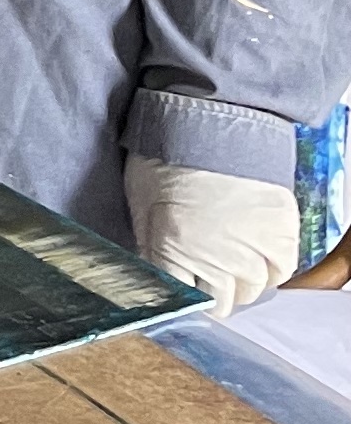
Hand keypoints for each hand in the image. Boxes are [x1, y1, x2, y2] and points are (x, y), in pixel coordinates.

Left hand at [126, 157, 300, 311]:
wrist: (210, 121)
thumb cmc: (163, 156)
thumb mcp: (141, 203)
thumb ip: (150, 246)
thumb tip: (156, 276)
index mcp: (174, 250)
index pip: (180, 300)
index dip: (178, 296)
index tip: (179, 290)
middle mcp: (217, 259)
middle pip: (219, 302)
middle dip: (208, 292)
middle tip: (203, 274)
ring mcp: (254, 249)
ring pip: (250, 291)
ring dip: (238, 282)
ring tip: (227, 262)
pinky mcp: (282, 234)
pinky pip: (280, 272)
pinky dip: (268, 270)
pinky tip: (254, 257)